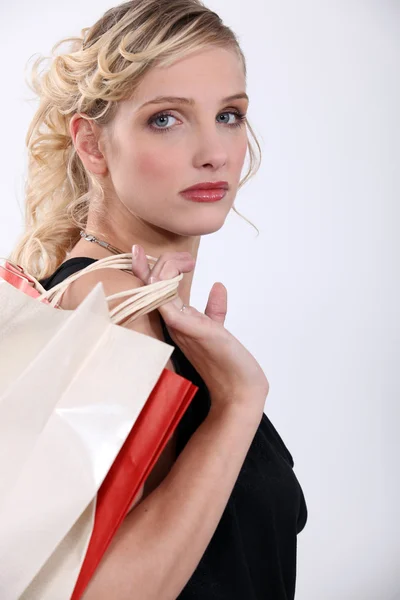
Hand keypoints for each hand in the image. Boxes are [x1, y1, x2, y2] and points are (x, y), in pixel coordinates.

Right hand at [131, 245, 268, 414]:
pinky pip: (169, 306)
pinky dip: (165, 288)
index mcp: (177, 321)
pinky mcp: (190, 330)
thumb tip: (217, 285)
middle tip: (179, 258)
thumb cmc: (228, 362)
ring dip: (164, 271)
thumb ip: (214, 309)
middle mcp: (173, 323)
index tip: (138, 250)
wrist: (241, 389)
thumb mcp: (217, 329)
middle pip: (152, 288)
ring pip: (157, 292)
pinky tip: (175, 274)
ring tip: (183, 262)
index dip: (145, 271)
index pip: (155, 292)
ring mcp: (179, 327)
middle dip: (157, 265)